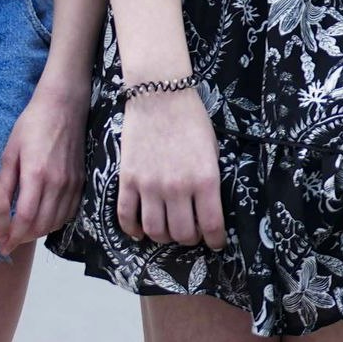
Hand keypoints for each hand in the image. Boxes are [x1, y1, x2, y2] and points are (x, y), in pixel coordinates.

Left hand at [0, 74, 88, 253]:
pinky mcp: (81, 181)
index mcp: (37, 175)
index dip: (12, 235)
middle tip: (8, 243)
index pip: (25, 218)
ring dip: (39, 232)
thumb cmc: (33, 124)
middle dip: (23, 238)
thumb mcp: (11, 151)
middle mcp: (58, 183)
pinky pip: (69, 211)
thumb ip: (5, 183)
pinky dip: (55, 221)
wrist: (64, 107)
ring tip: (23, 234)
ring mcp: (72, 183)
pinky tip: (42, 220)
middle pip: (42, 224)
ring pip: (57, 221)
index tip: (0, 244)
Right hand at [118, 85, 226, 247]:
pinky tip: (140, 232)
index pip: (211, 225)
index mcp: (205, 180)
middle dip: (190, 239)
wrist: (159, 97)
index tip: (216, 244)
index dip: (215, 241)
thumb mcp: (212, 151)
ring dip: (164, 237)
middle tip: (192, 235)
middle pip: (182, 233)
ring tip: (169, 232)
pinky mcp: (128, 180)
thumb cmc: (191, 121)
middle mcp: (178, 188)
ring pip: (155, 230)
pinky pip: (127, 216)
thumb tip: (209, 208)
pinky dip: (133, 229)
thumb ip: (210, 181)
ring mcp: (150, 186)